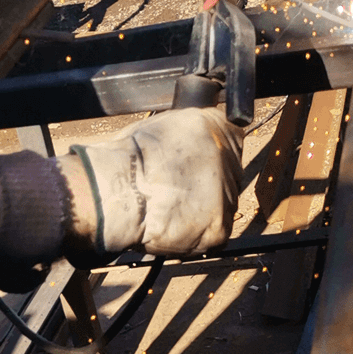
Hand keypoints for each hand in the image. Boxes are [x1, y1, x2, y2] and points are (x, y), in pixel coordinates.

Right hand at [57, 108, 242, 260]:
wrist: (121, 190)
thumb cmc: (129, 157)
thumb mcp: (160, 122)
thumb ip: (191, 128)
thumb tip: (199, 135)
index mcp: (213, 125)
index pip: (231, 136)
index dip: (211, 151)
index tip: (196, 161)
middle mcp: (228, 157)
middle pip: (230, 173)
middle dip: (209, 179)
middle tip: (178, 184)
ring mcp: (227, 193)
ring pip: (224, 203)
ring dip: (205, 206)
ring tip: (172, 204)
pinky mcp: (220, 228)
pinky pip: (216, 231)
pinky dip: (199, 231)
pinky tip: (176, 221)